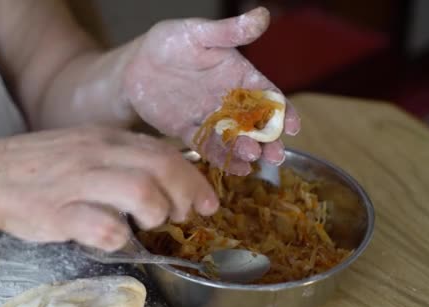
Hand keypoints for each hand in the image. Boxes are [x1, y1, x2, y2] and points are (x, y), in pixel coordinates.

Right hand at [0, 126, 217, 250]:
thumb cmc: (41, 166)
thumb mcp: (85, 147)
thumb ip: (122, 156)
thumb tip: (165, 175)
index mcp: (105, 139)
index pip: (164, 152)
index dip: (193, 179)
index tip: (207, 201)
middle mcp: (95, 155)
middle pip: (159, 167)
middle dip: (185, 194)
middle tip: (186, 215)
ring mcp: (76, 182)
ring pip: (137, 190)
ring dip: (156, 211)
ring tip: (150, 224)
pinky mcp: (56, 212)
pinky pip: (99, 225)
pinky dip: (117, 235)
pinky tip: (115, 238)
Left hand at [124, 7, 300, 175]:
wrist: (135, 66)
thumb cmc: (170, 42)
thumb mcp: (200, 33)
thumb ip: (230, 31)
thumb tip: (262, 15)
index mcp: (239, 76)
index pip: (267, 95)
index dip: (283, 110)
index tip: (293, 126)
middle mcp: (229, 100)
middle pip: (255, 123)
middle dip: (268, 139)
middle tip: (276, 155)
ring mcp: (210, 118)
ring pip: (233, 138)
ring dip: (246, 150)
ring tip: (254, 160)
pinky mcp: (190, 132)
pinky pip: (208, 147)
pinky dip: (221, 158)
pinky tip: (235, 169)